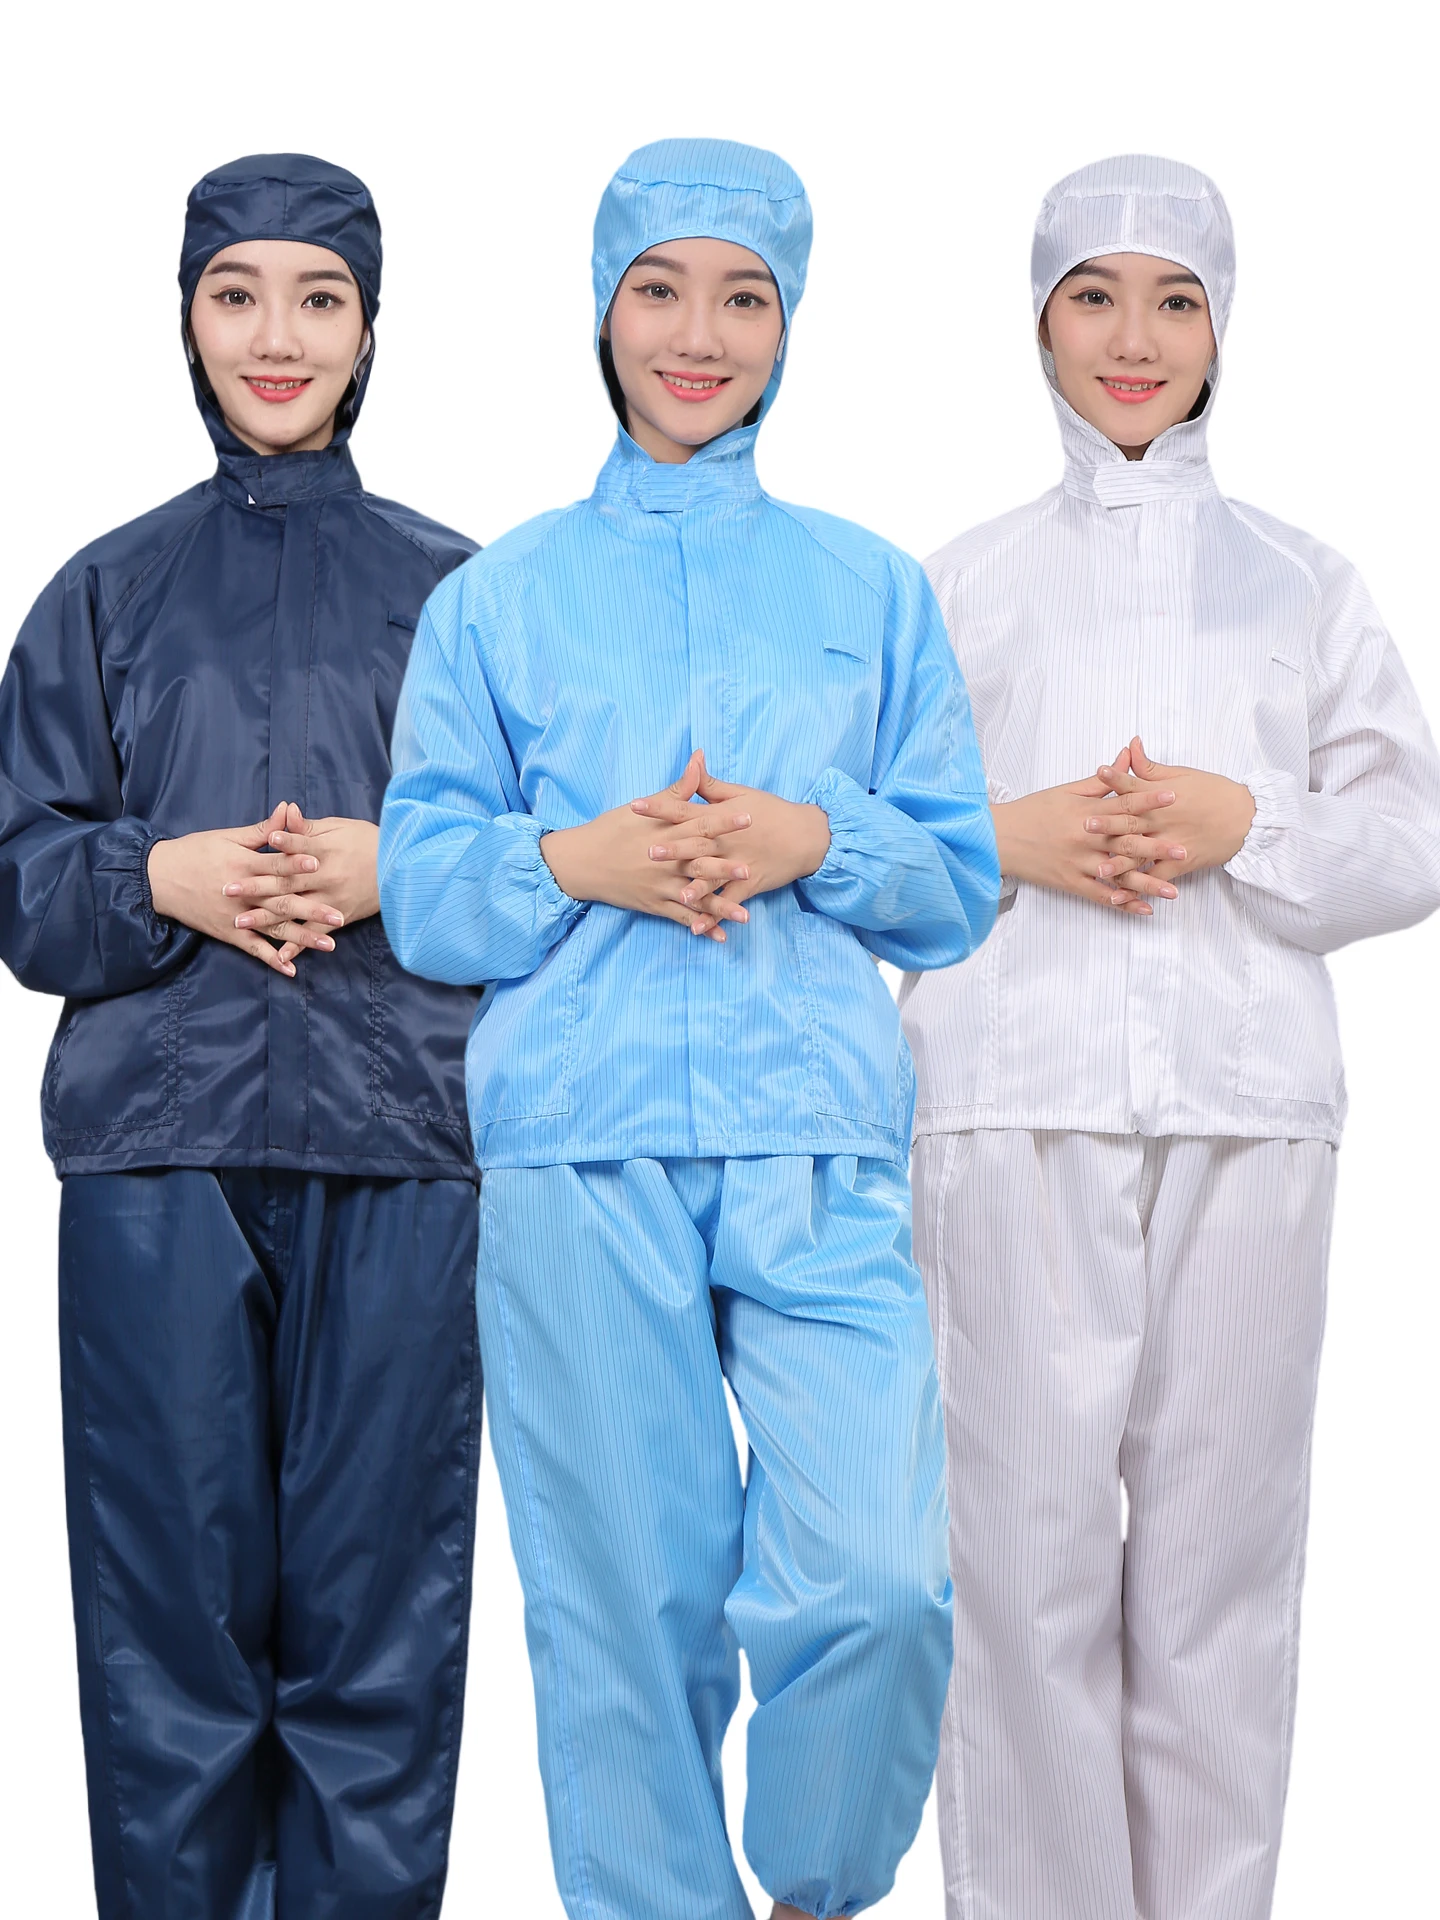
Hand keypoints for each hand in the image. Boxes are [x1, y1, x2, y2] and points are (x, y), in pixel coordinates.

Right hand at [146, 804, 326, 975]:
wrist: (157, 878)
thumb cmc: (195, 852)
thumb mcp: (227, 837)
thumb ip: (261, 830)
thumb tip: (287, 809)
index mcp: (244, 865)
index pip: (275, 865)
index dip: (297, 864)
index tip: (320, 865)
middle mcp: (243, 893)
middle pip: (282, 901)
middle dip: (312, 909)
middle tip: (340, 916)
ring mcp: (237, 916)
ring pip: (275, 928)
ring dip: (302, 938)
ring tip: (329, 944)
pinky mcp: (228, 933)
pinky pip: (253, 949)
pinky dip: (272, 960)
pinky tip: (292, 970)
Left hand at [225, 804, 379, 945]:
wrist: (402, 870)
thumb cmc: (368, 843)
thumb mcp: (340, 828)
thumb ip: (308, 826)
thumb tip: (286, 810)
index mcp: (326, 850)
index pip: (299, 846)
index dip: (280, 843)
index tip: (260, 842)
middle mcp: (327, 876)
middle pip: (287, 880)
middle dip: (255, 885)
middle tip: (227, 888)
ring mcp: (332, 899)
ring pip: (295, 908)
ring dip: (266, 916)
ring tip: (240, 920)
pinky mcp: (340, 918)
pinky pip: (315, 933)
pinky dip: (298, 945)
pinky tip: (279, 955)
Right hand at [540, 751, 754, 939]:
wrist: (580, 862)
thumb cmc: (612, 829)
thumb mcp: (642, 807)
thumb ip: (677, 788)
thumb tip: (699, 758)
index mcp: (664, 833)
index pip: (699, 825)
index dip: (724, 821)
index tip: (749, 817)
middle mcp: (663, 861)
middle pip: (698, 863)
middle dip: (725, 868)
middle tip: (750, 870)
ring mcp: (659, 886)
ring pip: (694, 897)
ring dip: (720, 906)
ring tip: (745, 916)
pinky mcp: (653, 905)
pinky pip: (681, 918)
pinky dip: (701, 927)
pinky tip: (721, 936)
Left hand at [634, 754, 831, 917]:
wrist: (806, 835)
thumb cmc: (772, 811)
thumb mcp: (741, 793)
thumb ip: (710, 783)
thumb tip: (693, 759)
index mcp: (720, 817)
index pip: (684, 810)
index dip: (659, 807)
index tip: (635, 805)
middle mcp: (727, 842)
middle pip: (696, 845)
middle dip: (673, 849)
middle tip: (649, 851)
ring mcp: (739, 865)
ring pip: (714, 877)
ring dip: (696, 887)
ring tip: (679, 895)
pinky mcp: (749, 885)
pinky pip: (729, 902)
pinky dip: (715, 915)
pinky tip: (698, 928)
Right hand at [992, 775, 1184, 913]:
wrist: (997, 838)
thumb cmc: (1032, 811)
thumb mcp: (1065, 791)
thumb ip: (1100, 780)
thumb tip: (1126, 757)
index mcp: (1084, 812)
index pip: (1122, 804)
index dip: (1148, 800)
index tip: (1173, 797)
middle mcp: (1083, 839)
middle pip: (1126, 842)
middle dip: (1156, 848)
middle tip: (1183, 851)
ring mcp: (1078, 863)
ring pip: (1118, 875)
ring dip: (1147, 883)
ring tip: (1173, 890)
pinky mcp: (1070, 883)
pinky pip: (1100, 895)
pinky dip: (1121, 903)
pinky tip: (1143, 908)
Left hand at [1096, 739, 1254, 880]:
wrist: (1247, 819)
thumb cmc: (1214, 793)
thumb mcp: (1183, 775)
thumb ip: (1151, 767)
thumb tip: (1131, 744)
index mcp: (1162, 796)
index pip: (1136, 785)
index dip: (1117, 778)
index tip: (1099, 771)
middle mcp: (1163, 820)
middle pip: (1132, 822)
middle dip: (1108, 824)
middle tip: (1085, 825)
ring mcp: (1170, 844)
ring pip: (1140, 854)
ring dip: (1118, 862)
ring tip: (1098, 870)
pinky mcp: (1178, 865)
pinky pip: (1154, 879)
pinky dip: (1137, 889)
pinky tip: (1118, 897)